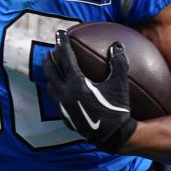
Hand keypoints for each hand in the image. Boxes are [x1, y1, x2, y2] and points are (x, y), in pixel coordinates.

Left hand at [43, 30, 136, 152]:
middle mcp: (65, 93)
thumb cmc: (117, 110)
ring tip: (51, 64)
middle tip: (53, 47)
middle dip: (51, 57)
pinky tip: (59, 86)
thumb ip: (118, 63)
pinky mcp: (63, 115)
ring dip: (50, 72)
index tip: (60, 33)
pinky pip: (55, 97)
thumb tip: (117, 44)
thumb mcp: (120, 85)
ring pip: (51, 84)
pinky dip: (55, 86)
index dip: (63, 44)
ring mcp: (62, 105)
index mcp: (76, 84)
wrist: (112, 137)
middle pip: (52, 70)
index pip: (65, 58)